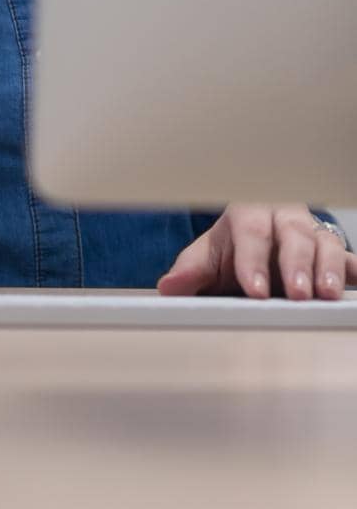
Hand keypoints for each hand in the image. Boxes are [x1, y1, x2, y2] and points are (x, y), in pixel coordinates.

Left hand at [157, 204, 356, 299]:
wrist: (258, 237)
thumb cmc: (235, 246)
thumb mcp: (210, 255)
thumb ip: (192, 270)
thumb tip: (169, 286)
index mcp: (249, 215)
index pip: (251, 232)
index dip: (252, 260)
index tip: (254, 289)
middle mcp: (284, 219)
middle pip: (293, 235)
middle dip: (296, 264)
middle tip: (298, 293)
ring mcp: (312, 234)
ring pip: (325, 244)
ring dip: (328, 269)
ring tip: (327, 294)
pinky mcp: (333, 254)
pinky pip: (348, 261)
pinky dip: (354, 272)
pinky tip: (356, 283)